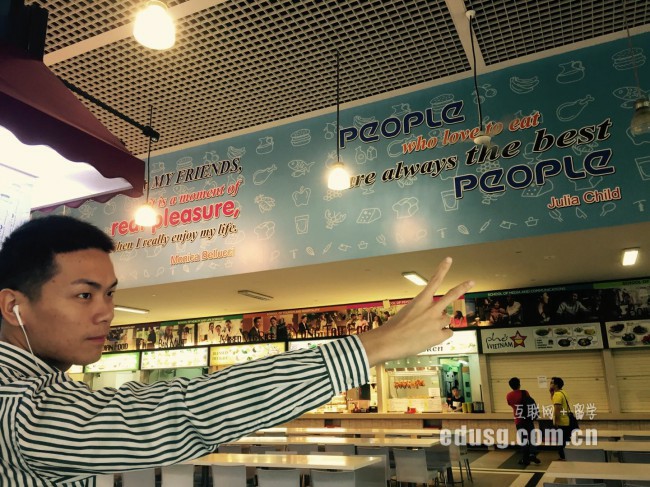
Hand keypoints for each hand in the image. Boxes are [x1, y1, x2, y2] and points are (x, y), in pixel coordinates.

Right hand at [358, 257, 473, 365]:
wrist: (389, 342)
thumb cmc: (393, 328)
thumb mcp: (406, 313)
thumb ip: (422, 313)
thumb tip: (436, 320)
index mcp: (421, 300)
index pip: (434, 280)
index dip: (442, 269)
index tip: (449, 259)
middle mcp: (431, 309)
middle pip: (451, 295)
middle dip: (463, 287)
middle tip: (472, 281)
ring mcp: (437, 322)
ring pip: (446, 319)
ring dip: (440, 323)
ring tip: (425, 330)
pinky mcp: (439, 336)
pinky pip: (448, 333)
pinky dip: (441, 336)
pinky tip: (429, 338)